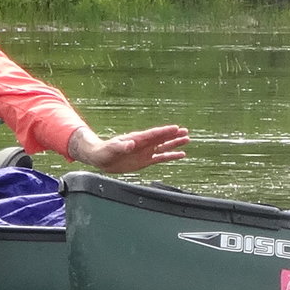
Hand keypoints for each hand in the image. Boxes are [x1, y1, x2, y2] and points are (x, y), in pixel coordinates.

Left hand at [70, 124, 190, 173]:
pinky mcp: (146, 160)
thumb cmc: (104, 151)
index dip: (165, 131)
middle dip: (174, 135)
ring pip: (164, 147)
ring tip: (187, 140)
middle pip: (162, 138)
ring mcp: (146, 152)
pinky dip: (171, 156)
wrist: (101, 158)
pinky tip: (180, 154)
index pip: (154, 134)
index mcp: (137, 139)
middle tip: (186, 132)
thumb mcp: (111, 149)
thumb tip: (130, 144)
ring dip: (175, 144)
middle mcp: (144, 144)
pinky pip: (161, 158)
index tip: (176, 128)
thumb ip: (121, 146)